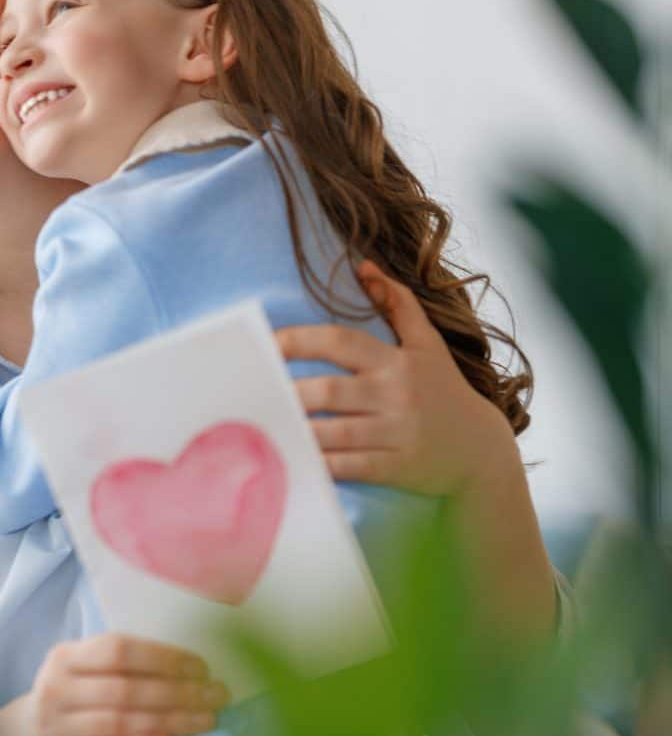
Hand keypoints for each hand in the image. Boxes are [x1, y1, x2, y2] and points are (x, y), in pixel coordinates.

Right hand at [28, 633, 227, 735]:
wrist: (25, 734)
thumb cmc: (72, 696)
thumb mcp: (83, 670)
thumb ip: (121, 666)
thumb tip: (189, 671)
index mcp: (64, 658)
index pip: (116, 649)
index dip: (162, 656)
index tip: (201, 666)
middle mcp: (56, 690)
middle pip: (124, 689)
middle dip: (178, 693)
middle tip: (217, 695)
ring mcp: (56, 728)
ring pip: (120, 723)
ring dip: (170, 721)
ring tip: (205, 719)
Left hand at [274, 260, 516, 495]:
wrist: (482, 451)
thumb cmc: (444, 391)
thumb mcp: (427, 344)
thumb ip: (398, 303)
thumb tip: (364, 266)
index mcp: (396, 361)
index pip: (340, 342)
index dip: (299, 340)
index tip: (266, 344)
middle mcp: (396, 395)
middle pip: (330, 390)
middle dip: (290, 392)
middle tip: (254, 392)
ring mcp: (397, 434)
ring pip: (335, 432)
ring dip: (297, 429)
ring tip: (264, 423)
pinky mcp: (396, 469)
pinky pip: (349, 467)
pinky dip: (319, 464)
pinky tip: (292, 457)